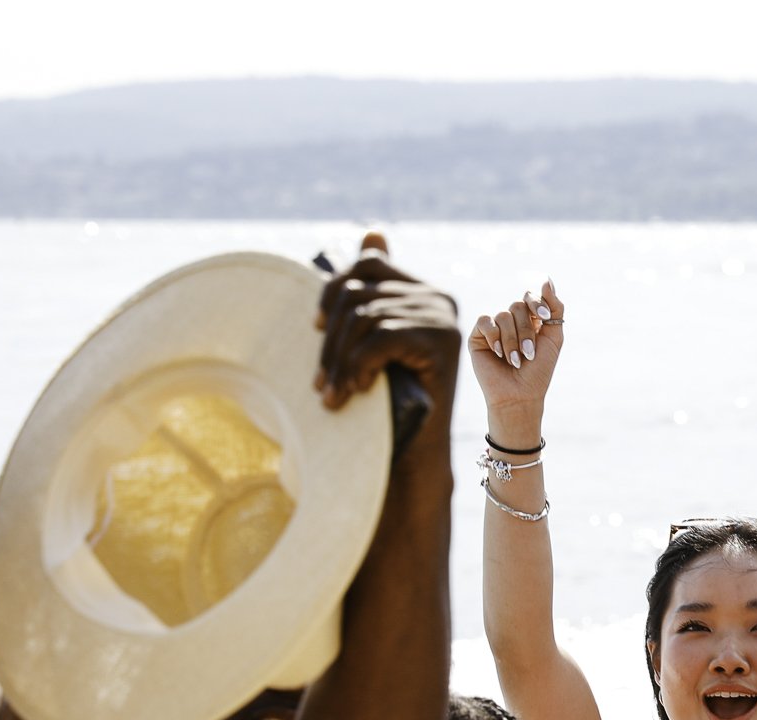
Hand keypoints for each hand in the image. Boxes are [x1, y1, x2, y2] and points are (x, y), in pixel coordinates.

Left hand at [314, 232, 459, 457]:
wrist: (419, 450)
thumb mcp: (375, 342)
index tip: (314, 326)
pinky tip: (353, 391)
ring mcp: (443, 317)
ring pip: (365, 319)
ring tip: (330, 396)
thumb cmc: (391, 399)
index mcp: (423, 291)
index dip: (333, 289)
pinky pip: (381, 339)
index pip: (368, 265)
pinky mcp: (442, 341)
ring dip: (338, 362)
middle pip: (360, 296)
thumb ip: (373, 294)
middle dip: (329, 342)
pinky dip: (358, 366)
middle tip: (317, 383)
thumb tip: (373, 232)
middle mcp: (438, 297)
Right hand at [467, 280, 562, 441]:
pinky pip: (485, 321)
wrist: (519, 395)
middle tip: (528, 353)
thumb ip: (554, 308)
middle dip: (526, 330)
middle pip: (518, 305)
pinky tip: (498, 353)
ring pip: (503, 314)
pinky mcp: (478, 336)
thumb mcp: (554, 338)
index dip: (537, 303)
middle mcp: (512, 321)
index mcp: (530, 320)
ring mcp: (494, 328)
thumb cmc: (538, 371)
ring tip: (514, 360)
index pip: (531, 296)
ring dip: (512, 340)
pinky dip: (495, 337)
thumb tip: (546, 278)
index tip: (542, 317)